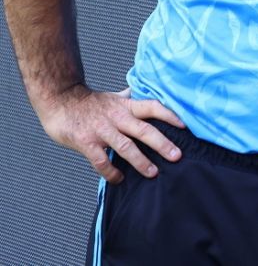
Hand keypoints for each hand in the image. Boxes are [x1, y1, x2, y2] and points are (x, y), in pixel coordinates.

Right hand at [38, 85, 185, 183]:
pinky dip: (111, 172)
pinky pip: (100, 160)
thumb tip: (146, 91)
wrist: (59, 101)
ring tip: (153, 173)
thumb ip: (131, 98)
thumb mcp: (114, 97)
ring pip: (125, 147)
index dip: (169, 115)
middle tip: (177, 156)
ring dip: (140, 161)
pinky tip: (119, 179)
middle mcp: (117, 117)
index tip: (185, 126)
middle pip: (144, 130)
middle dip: (162, 144)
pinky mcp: (85, 142)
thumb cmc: (90, 102)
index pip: (152, 107)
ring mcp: (101, 130)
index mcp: (126, 106)